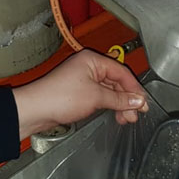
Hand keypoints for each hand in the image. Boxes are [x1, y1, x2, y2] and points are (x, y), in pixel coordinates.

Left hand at [12, 49, 148, 139]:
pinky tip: (115, 114)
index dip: (134, 89)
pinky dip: (108, 105)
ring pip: (109, 90)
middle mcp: (88, 67)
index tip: (144, 103)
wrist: (35, 109)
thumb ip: (119, 98)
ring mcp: (83, 79)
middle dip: (127, 98)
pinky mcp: (78, 92)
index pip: (122, 72)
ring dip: (119, 104)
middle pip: (116, 81)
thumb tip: (138, 100)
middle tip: (135, 114)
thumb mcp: (96, 97)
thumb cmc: (60, 97)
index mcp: (93, 60)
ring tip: (126, 119)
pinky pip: (100, 96)